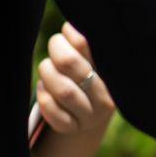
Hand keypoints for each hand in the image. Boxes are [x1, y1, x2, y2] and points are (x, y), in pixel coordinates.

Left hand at [37, 21, 114, 137]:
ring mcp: (90, 117)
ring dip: (48, 74)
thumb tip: (69, 28)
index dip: (67, 36)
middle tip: (53, 49)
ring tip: (47, 69)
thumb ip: (81, 46)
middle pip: (70, 64)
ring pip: (63, 90)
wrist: (89, 116)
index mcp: (111, 75)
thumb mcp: (91, 62)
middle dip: (55, 51)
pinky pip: (54, 113)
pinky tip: (44, 88)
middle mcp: (105, 98)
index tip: (64, 34)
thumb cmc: (88, 79)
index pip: (84, 45)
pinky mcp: (72, 128)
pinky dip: (44, 97)